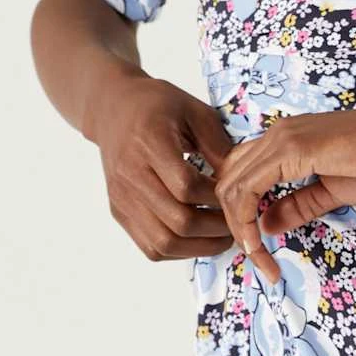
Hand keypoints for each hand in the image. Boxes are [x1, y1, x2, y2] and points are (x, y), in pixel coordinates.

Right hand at [94, 74, 236, 263]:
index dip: (216, 197)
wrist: (114, 108)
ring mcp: (122, 198)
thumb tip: (241, 179)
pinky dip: (178, 250)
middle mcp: (131, 176)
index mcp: (150, 143)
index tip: (238, 195)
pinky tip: (198, 239)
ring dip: (198, 247)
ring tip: (223, 237)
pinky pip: (149, 246)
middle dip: (214, 228)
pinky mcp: (119, 211)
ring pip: (161, 242)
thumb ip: (218, 144)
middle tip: (239, 222)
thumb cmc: (158, 104)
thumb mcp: (195, 111)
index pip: (186, 186)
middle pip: (176, 220)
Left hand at [212, 96, 355, 288]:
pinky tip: (260, 244)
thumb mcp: (331, 191)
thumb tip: (265, 224)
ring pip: (231, 185)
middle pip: (227, 181)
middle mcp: (277, 134)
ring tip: (258, 258)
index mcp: (285, 142)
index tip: (258, 253)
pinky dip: (245, 219)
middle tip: (256, 259)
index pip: (240, 177)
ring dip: (237, 227)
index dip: (239, 217)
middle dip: (233, 226)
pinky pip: (249, 188)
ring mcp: (283, 139)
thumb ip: (297, 205)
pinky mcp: (294, 149)